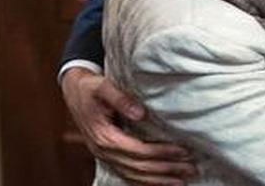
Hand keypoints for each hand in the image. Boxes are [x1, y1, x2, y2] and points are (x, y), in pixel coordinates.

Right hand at [61, 67, 195, 184]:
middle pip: (139, 166)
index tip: (182, 151)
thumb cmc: (90, 88)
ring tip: (181, 179)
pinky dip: (145, 182)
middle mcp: (103, 151)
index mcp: (104, 136)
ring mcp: (104, 157)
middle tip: (191, 168)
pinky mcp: (107, 157)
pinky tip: (161, 183)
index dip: (161, 152)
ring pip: (134, 175)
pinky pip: (127, 175)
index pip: (138, 150)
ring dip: (158, 179)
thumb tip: (141, 113)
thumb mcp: (102, 87)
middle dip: (166, 169)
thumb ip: (120, 99)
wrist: (74, 92)